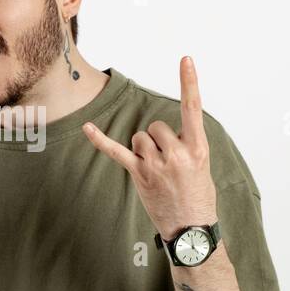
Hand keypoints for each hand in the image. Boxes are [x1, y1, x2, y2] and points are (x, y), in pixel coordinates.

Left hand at [83, 56, 216, 238]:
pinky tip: (87, 128)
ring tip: (157, 171)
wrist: (191, 230)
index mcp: (198, 147)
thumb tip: (160, 133)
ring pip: (140, 137)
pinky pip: (116, 151)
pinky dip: (100, 140)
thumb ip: (186, 143)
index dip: (189, 82)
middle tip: (168, 163)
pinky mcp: (140, 175)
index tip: (185, 59)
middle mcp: (178, 153)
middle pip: (156, 126)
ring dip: (144, 149)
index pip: (193, 107)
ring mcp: (157, 165)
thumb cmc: (198, 196)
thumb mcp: (202, 165)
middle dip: (158, 139)